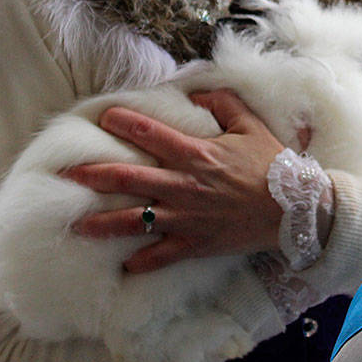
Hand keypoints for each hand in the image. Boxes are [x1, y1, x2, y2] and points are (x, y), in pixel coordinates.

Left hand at [65, 89, 286, 272]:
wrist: (294, 210)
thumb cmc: (273, 166)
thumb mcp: (251, 125)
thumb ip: (223, 103)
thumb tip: (196, 94)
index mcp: (196, 154)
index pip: (151, 133)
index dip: (124, 123)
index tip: (103, 117)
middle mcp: (184, 186)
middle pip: (129, 178)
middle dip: (95, 175)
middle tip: (67, 174)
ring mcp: (187, 218)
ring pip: (135, 220)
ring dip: (103, 223)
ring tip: (76, 225)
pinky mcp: (195, 244)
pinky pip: (161, 255)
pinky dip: (141, 262)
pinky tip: (123, 266)